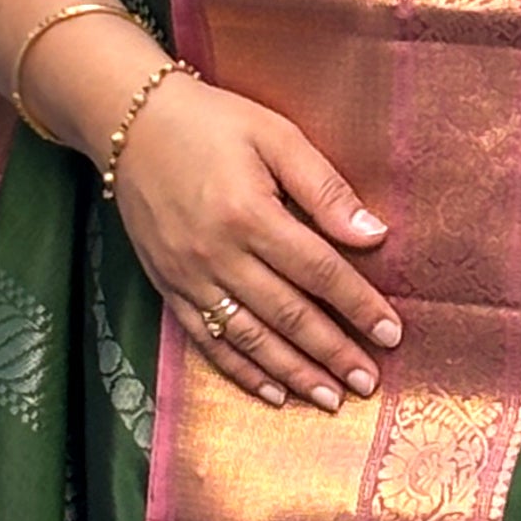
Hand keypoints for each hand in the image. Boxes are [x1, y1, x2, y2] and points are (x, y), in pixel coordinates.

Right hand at [110, 75, 398, 409]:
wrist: (130, 124)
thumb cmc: (212, 122)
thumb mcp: (276, 136)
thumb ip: (324, 188)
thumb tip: (374, 235)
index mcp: (249, 214)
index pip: (318, 271)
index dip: (358, 305)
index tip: (391, 334)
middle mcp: (217, 254)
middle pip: (287, 315)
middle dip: (332, 352)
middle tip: (368, 382)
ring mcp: (189, 276)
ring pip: (249, 338)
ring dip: (293, 373)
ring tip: (330, 398)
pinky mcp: (168, 287)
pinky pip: (208, 340)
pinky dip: (241, 371)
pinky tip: (272, 393)